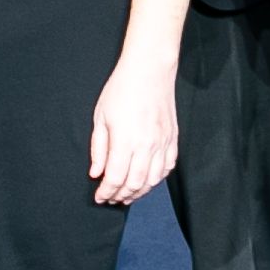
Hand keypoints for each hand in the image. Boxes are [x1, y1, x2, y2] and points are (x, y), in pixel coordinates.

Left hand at [89, 52, 180, 205]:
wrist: (149, 71)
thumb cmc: (121, 89)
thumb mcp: (101, 117)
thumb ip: (99, 149)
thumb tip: (96, 173)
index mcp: (125, 140)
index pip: (115, 178)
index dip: (106, 192)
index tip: (99, 197)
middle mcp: (146, 145)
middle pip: (134, 184)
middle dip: (121, 196)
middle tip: (111, 198)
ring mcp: (162, 143)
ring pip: (153, 180)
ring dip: (139, 192)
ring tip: (127, 195)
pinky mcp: (173, 139)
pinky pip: (168, 167)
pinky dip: (157, 180)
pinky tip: (147, 181)